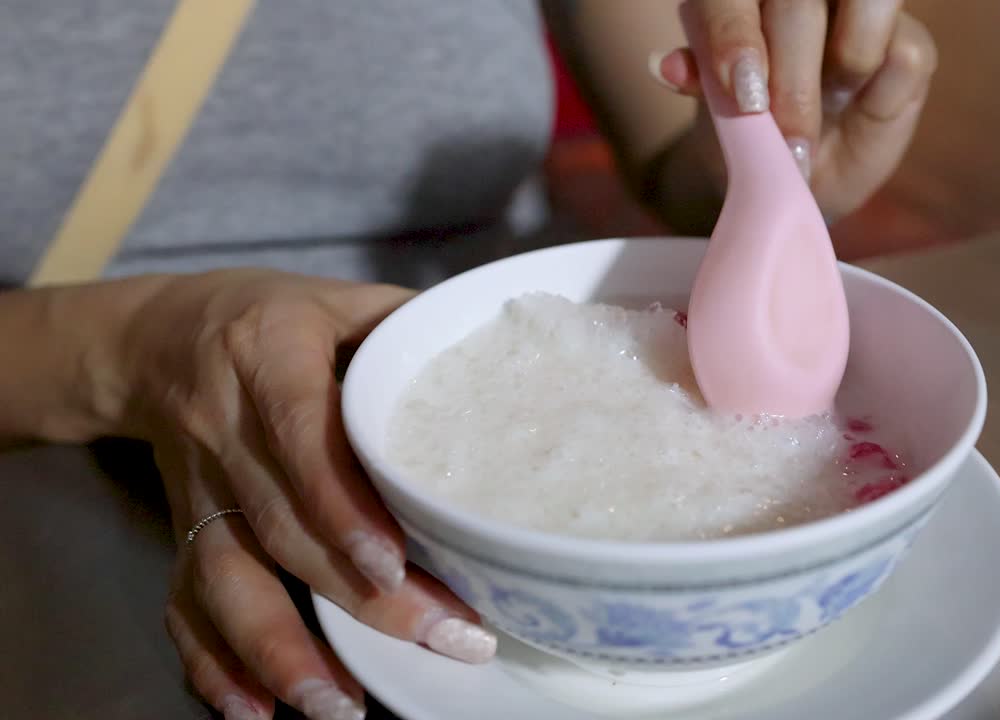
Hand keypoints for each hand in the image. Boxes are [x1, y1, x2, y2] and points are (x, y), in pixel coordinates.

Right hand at [118, 270, 495, 718]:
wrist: (158, 340)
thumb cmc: (275, 317)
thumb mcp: (343, 300)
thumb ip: (410, 329)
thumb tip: (505, 364)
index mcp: (269, 353)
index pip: (302, 434)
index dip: (340, 503)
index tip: (391, 560)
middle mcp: (225, 427)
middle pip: (283, 525)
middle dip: (360, 594)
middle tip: (443, 636)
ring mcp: (200, 489)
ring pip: (227, 577)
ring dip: (280, 648)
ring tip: (339, 704)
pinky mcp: (184, 531)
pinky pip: (186, 602)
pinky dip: (215, 663)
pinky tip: (254, 710)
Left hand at [652, 0, 935, 221]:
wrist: (788, 174)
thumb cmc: (744, 130)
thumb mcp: (712, 111)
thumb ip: (698, 80)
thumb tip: (666, 67)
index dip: (734, 34)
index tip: (743, 95)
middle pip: (801, 0)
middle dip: (792, 73)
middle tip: (784, 138)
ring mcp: (860, 9)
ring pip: (870, 1)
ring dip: (843, 68)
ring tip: (817, 124)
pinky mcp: (908, 44)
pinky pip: (904, 56)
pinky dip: (876, 96)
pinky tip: (853, 113)